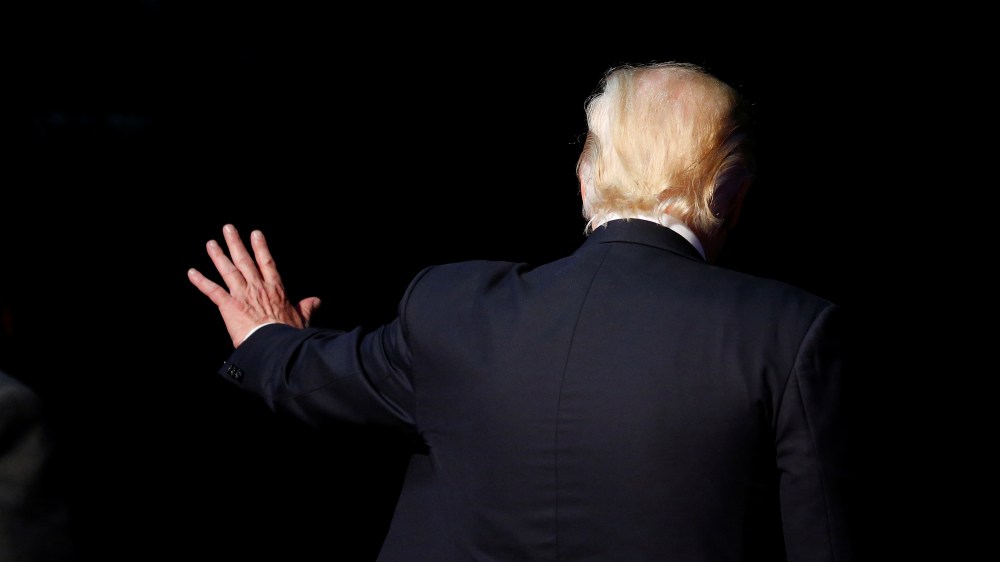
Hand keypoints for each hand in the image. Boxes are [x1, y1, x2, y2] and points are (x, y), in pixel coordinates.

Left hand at [188, 224, 320, 346]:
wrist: (275, 344)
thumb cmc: (288, 334)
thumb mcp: (301, 318)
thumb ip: (306, 307)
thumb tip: (316, 300)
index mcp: (275, 289)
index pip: (267, 263)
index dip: (261, 247)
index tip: (255, 233)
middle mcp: (257, 287)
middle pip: (245, 260)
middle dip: (235, 243)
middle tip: (228, 228)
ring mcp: (242, 295)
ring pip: (228, 270)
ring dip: (218, 256)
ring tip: (211, 243)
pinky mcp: (229, 305)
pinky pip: (212, 291)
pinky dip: (201, 281)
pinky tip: (191, 272)